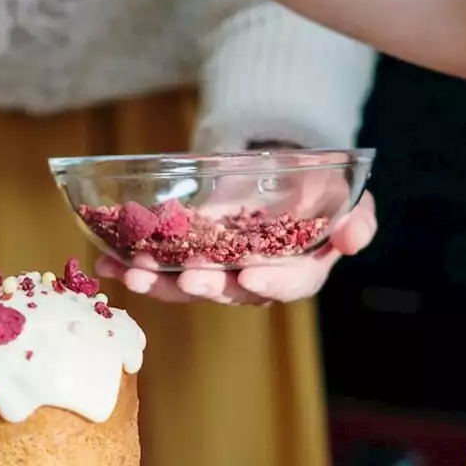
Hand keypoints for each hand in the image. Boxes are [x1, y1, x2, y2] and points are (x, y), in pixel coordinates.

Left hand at [95, 186, 377, 305]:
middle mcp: (256, 280)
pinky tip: (107, 263)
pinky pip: (164, 270)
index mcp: (299, 271)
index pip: (289, 284)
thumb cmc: (317, 188)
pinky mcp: (190, 260)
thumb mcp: (344, 196)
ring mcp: (219, 272)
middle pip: (230, 291)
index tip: (249, 274)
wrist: (280, 173)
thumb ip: (357, 219)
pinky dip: (136, 267)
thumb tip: (352, 237)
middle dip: (205, 286)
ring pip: (190, 286)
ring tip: (133, 272)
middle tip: (187, 277)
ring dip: (160, 283)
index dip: (270, 281)